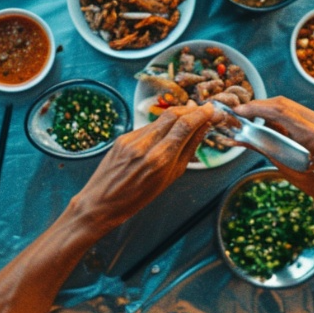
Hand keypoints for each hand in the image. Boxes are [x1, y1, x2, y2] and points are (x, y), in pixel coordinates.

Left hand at [73, 104, 218, 227]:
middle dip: (191, 110)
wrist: (101, 202)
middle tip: (203, 110)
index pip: (185, 125)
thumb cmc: (138, 198)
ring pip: (160, 119)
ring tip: (189, 117)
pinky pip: (147, 127)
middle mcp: (145, 145)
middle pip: (173, 115)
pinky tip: (167, 130)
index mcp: (160, 159)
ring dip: (177, 115)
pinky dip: (161, 126)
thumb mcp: (170, 178)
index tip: (211, 110)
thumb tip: (202, 129)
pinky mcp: (123, 137)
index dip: (201, 114)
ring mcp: (131, 139)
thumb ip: (187, 151)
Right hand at [233, 97, 313, 206]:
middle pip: (284, 104)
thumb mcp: (285, 167)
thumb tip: (239, 138)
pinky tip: (266, 120)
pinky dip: (278, 114)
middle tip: (241, 112)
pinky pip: (295, 111)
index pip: (281, 112)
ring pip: (289, 105)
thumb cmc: (313, 183)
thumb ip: (263, 147)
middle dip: (259, 105)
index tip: (239, 110)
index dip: (256, 108)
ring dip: (267, 108)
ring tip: (250, 116)